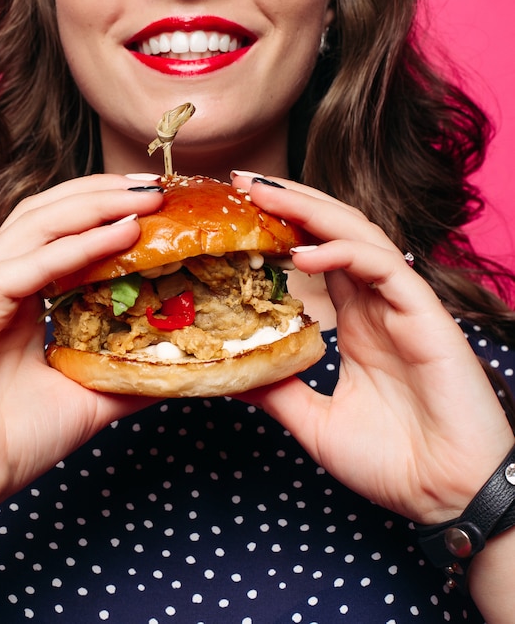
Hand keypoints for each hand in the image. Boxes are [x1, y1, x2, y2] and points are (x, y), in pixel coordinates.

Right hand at [0, 174, 162, 507]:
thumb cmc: (16, 439)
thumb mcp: (91, 396)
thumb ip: (129, 375)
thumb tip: (179, 367)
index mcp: (25, 297)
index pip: (66, 234)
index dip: (109, 212)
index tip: (159, 206)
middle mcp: (2, 283)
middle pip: (52, 213)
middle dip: (105, 193)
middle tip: (158, 187)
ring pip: (39, 224)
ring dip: (95, 205)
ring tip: (146, 197)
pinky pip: (28, 265)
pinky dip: (76, 246)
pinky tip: (120, 233)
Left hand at [233, 175, 513, 524]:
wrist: (445, 496)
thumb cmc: (391, 461)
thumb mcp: (314, 422)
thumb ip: (279, 391)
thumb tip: (232, 375)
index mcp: (356, 321)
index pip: (317, 256)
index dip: (282, 229)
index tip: (239, 213)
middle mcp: (377, 305)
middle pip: (334, 233)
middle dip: (290, 202)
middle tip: (242, 182)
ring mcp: (403, 306)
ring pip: (359, 236)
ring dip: (312, 211)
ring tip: (263, 195)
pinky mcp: (426, 316)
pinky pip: (385, 268)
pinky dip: (344, 254)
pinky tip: (304, 254)